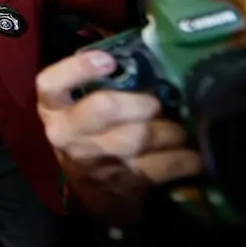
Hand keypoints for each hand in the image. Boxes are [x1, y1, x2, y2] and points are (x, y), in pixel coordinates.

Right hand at [36, 50, 202, 224]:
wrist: (91, 189)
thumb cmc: (88, 133)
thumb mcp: (77, 107)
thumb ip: (97, 84)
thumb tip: (146, 56)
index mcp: (53, 109)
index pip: (52, 84)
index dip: (78, 69)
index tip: (108, 62)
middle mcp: (67, 134)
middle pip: (105, 108)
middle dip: (142, 103)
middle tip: (158, 105)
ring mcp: (94, 160)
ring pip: (138, 138)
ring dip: (170, 130)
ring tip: (180, 128)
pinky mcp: (122, 183)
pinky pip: (163, 166)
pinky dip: (186, 158)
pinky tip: (194, 153)